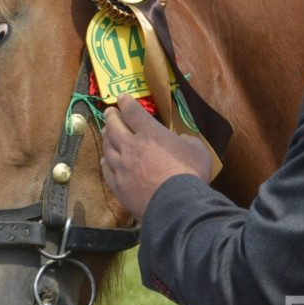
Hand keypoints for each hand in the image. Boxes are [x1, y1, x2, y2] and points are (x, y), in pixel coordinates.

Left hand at [100, 94, 212, 221]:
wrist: (176, 206)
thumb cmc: (190, 175)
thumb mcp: (198, 151)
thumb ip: (188, 141)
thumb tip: (183, 141)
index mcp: (151, 133)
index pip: (133, 112)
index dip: (126, 103)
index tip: (122, 98)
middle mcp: (131, 146)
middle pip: (115, 127)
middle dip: (111, 117)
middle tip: (109, 112)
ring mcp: (122, 166)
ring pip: (108, 147)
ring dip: (106, 137)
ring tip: (106, 132)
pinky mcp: (118, 186)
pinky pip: (107, 169)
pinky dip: (106, 161)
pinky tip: (106, 160)